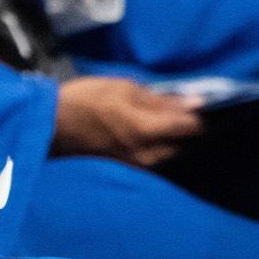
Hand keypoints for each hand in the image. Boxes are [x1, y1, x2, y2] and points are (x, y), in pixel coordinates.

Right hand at [52, 76, 203, 166]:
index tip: (206, 107)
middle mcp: (148, 154)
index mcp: (148, 130)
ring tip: (172, 125)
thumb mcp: (124, 88)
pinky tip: (154, 138)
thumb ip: (161, 99)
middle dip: (191, 132)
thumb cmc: (86, 99)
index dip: (202, 117)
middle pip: (185, 146)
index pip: (192, 129)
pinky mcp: (129, 169)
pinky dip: (161, 149)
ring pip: (171, 155)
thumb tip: (196, 103)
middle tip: (189, 115)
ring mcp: (138, 165)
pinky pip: (156, 161)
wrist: (51, 125)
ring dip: (176, 142)